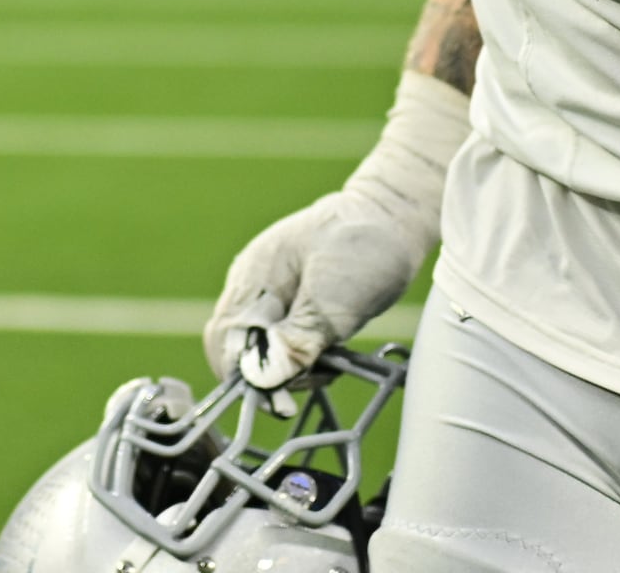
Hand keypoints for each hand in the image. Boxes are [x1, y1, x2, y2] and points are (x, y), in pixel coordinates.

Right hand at [204, 191, 433, 391]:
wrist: (393, 215)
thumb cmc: (363, 249)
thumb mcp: (334, 303)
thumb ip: (295, 342)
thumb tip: (260, 380)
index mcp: (253, 280)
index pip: (226, 342)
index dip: (246, 379)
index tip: (280, 404)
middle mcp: (252, 285)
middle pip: (238, 348)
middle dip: (269, 375)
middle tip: (314, 377)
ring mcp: (270, 288)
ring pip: (261, 345)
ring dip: (289, 365)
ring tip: (329, 361)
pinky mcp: (292, 295)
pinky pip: (281, 334)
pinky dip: (300, 352)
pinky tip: (328, 350)